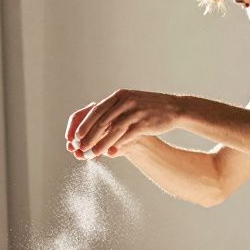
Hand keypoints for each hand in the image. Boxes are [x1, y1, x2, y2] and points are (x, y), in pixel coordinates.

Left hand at [65, 89, 182, 158]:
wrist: (174, 108)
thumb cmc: (149, 108)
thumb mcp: (130, 103)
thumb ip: (114, 111)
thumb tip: (96, 122)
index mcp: (119, 96)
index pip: (96, 110)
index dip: (84, 124)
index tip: (75, 136)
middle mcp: (125, 101)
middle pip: (102, 120)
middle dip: (89, 136)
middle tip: (79, 148)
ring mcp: (135, 111)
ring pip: (112, 129)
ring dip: (100, 143)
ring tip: (91, 154)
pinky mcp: (144, 122)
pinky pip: (126, 135)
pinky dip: (116, 145)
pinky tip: (109, 153)